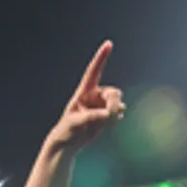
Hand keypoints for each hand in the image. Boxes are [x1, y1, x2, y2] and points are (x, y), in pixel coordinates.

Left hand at [44, 41, 124, 156]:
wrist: (70, 142)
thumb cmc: (67, 129)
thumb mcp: (76, 123)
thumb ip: (92, 117)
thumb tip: (109, 114)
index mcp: (84, 91)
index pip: (94, 71)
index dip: (101, 57)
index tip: (108, 43)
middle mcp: (95, 95)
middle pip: (114, 92)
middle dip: (114, 104)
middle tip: (110, 115)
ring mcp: (102, 104)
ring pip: (118, 103)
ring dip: (114, 113)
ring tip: (102, 123)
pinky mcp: (108, 114)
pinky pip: (118, 113)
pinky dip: (114, 120)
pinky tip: (106, 125)